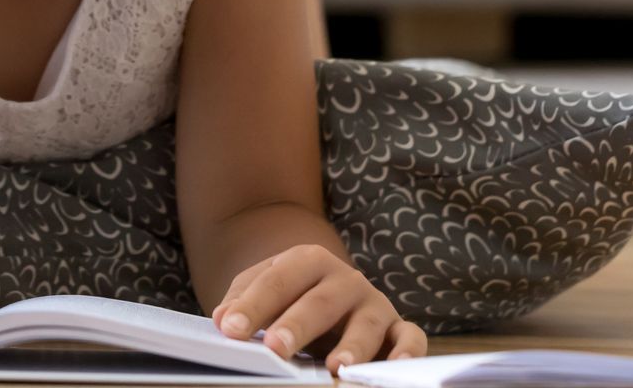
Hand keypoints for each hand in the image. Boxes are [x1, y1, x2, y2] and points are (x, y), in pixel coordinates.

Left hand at [212, 244, 426, 375]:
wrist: (334, 290)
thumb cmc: (295, 298)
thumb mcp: (268, 291)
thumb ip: (244, 300)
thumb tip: (221, 319)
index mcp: (308, 261)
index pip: (276, 282)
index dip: (253, 306)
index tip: (229, 329)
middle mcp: (344, 278)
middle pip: (319, 302)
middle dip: (296, 325)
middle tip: (274, 349)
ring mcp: (374, 303)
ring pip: (366, 323)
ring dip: (353, 346)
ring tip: (335, 368)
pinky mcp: (399, 329)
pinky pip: (411, 339)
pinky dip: (407, 354)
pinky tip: (393, 370)